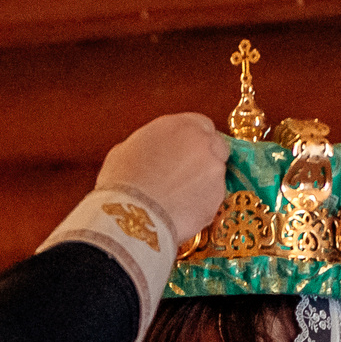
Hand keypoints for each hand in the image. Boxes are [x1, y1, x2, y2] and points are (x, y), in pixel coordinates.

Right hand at [98, 113, 227, 249]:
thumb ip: (150, 143)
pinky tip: (180, 211)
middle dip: (205, 158)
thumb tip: (150, 151)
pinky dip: (201, 204)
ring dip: (203, 183)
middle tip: (185, 173)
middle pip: (216, 147)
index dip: (193, 139)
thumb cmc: (122, 182)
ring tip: (177, 197)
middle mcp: (204, 144)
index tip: (185, 150)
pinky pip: (212, 199)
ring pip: (215, 175)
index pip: (201, 125)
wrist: (132, 216)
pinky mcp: (218, 199)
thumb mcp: (128, 149)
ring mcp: (214, 173)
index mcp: (182, 126)